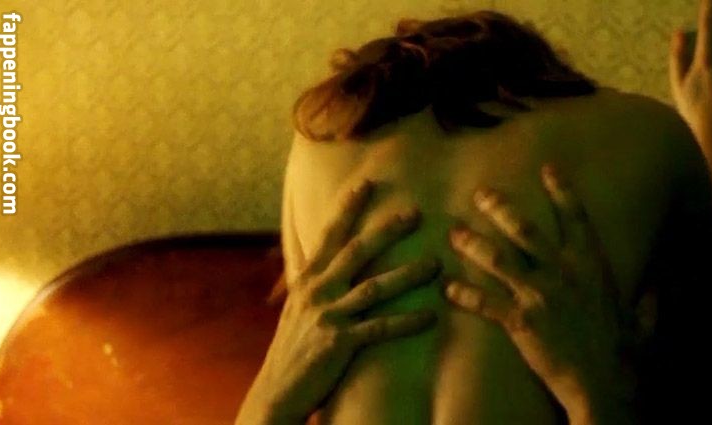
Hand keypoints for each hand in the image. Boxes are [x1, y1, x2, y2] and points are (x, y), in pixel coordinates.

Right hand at [237, 180, 439, 424]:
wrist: (275, 392)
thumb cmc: (291, 349)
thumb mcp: (296, 306)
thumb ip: (310, 279)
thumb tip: (314, 254)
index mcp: (307, 279)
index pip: (329, 235)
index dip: (347, 208)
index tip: (366, 184)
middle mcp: (316, 291)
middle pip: (356, 251)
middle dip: (387, 230)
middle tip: (415, 212)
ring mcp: (328, 316)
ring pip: (375, 287)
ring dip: (408, 274)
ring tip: (436, 264)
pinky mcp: (339, 343)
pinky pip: (380, 328)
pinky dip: (407, 321)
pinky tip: (431, 317)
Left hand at [445, 165, 634, 424]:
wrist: (605, 384)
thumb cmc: (625, 355)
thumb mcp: (644, 322)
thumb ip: (647, 302)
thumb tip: (656, 288)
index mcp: (593, 265)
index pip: (576, 217)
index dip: (562, 190)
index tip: (548, 167)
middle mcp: (563, 272)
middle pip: (524, 229)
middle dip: (499, 208)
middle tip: (481, 194)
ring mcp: (539, 295)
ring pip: (497, 259)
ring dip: (473, 244)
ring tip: (454, 233)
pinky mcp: (520, 321)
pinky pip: (485, 302)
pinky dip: (464, 295)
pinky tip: (448, 289)